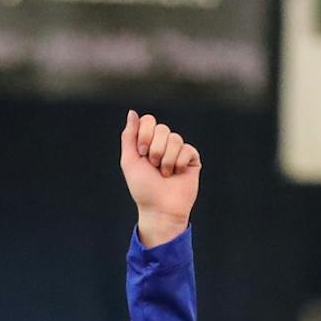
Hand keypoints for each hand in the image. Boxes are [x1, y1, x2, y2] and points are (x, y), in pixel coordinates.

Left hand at [120, 110, 199, 245]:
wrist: (160, 208)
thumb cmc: (143, 188)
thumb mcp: (129, 161)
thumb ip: (129, 136)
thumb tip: (132, 112)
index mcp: (148, 142)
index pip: (149, 120)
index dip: (145, 134)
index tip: (141, 153)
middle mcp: (163, 144)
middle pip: (162, 128)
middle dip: (155, 149)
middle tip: (153, 166)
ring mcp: (178, 151)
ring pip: (175, 139)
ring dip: (166, 159)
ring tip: (164, 173)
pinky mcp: (192, 158)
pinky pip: (187, 149)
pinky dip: (179, 163)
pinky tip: (177, 174)